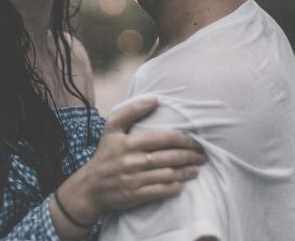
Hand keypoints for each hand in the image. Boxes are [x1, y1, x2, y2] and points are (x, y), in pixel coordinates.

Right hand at [56, 96, 205, 227]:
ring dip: (186, 172)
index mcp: (128, 142)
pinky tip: (182, 185)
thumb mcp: (111, 127)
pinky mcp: (135, 195)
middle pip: (168, 157)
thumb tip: (155, 99)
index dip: (183, 139)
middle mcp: (132, 160)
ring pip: (167, 174)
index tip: (196, 140)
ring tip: (197, 168)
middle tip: (202, 155)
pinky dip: (174, 188)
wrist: (91, 186)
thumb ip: (132, 111)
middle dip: (189, 155)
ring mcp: (134, 179)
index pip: (163, 138)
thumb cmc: (106, 153)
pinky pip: (160, 191)